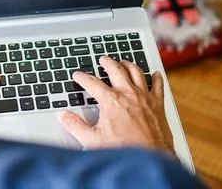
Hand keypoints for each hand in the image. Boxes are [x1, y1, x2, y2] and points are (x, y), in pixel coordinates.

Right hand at [57, 56, 174, 154]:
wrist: (148, 161)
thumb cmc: (122, 151)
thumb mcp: (91, 140)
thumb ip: (74, 125)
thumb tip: (63, 116)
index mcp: (110, 100)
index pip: (92, 82)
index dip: (82, 77)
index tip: (78, 75)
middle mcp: (128, 94)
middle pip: (116, 70)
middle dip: (107, 63)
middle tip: (103, 59)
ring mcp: (144, 98)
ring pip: (136, 73)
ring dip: (129, 65)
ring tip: (124, 62)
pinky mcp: (158, 105)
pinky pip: (158, 86)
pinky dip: (156, 78)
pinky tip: (155, 75)